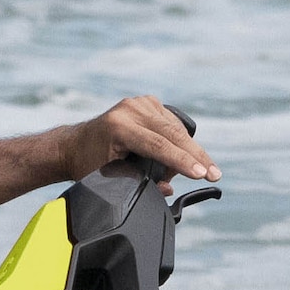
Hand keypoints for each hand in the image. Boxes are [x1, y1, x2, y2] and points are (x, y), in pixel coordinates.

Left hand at [79, 95, 215, 183]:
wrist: (75, 145)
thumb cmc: (90, 165)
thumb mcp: (110, 178)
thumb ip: (140, 183)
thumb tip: (169, 187)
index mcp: (119, 126)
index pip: (158, 145)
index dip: (182, 161)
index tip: (201, 174)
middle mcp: (131, 109)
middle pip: (173, 134)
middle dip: (197, 157)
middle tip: (215, 175)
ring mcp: (140, 103)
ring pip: (176, 129)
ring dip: (188, 152)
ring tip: (189, 172)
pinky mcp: (147, 102)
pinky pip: (172, 124)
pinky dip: (179, 141)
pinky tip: (180, 157)